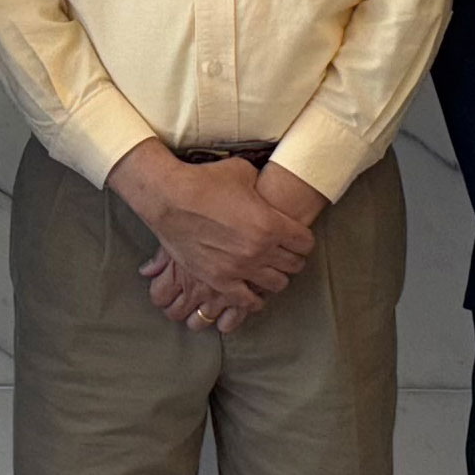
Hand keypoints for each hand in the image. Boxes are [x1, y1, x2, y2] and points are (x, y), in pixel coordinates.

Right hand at [157, 167, 330, 327]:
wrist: (169, 197)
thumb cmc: (206, 181)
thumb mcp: (244, 173)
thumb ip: (263, 187)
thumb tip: (270, 190)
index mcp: (271, 224)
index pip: (305, 243)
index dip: (303, 239)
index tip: (297, 238)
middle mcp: (259, 250)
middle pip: (294, 265)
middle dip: (292, 257)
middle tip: (284, 253)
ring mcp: (239, 269)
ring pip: (276, 285)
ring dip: (276, 276)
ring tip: (269, 269)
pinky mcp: (218, 280)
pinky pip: (247, 301)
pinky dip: (254, 298)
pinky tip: (254, 291)